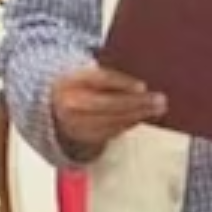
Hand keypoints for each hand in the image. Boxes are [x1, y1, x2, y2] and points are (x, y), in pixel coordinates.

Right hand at [49, 65, 167, 154]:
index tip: (142, 86)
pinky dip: (128, 123)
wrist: (52, 106)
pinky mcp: (85, 137)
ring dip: (138, 115)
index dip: (122, 83)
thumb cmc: (79, 85)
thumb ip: (108, 76)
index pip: (99, 80)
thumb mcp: (86, 74)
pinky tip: (141, 117)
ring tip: (157, 109)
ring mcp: (77, 123)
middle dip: (137, 103)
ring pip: (112, 120)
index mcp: (72, 80)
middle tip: (159, 100)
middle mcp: (72, 103)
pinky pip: (111, 131)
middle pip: (109, 104)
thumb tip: (139, 82)